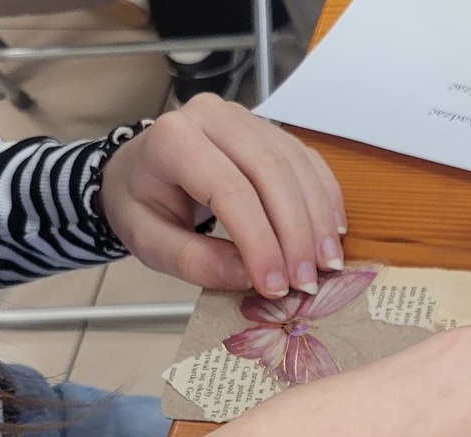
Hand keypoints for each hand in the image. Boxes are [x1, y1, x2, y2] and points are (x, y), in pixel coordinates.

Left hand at [99, 95, 346, 298]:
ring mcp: (244, 118)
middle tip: (307, 281)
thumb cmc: (141, 205)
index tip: (275, 286)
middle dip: (295, 233)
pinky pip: (306, 158)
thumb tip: (247, 277)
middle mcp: (212, 117)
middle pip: (270, 172)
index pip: (229, 190)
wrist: (138, 171)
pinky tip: (332, 232)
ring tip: (326, 264)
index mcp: (173, 140)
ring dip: (316, 218)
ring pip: (294, 164)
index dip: (259, 241)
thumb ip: (193, 260)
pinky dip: (324, 196)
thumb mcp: (149, 242)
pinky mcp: (267, 129)